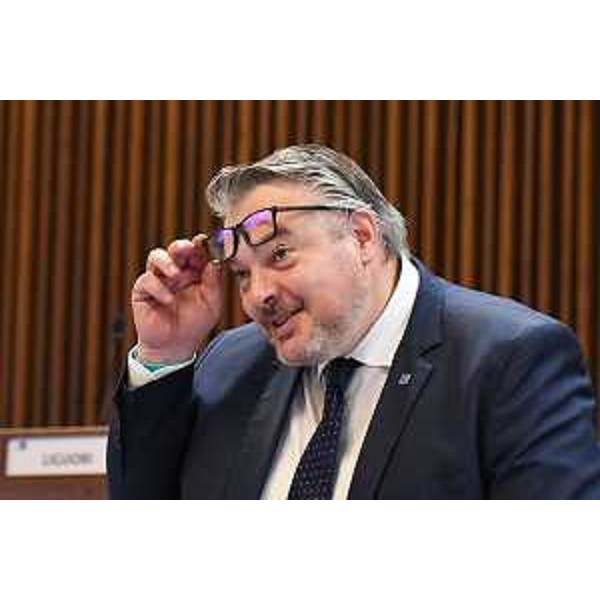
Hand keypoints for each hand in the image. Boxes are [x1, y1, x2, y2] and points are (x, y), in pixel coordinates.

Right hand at [131, 235, 223, 362]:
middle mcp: (175, 271)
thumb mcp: (212, 303)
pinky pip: (147, 280)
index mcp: (194, 271)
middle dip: (181, 246)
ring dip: (166, 262)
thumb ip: (214, 282)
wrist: (175, 346)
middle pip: (175, 249)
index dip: (200, 245)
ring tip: (176, 274)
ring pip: (156, 256)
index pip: (196, 252)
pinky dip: (158, 288)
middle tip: (188, 249)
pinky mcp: (143, 290)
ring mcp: (158, 278)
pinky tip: (169, 301)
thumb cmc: (195, 323)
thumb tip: (216, 260)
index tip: (205, 241)